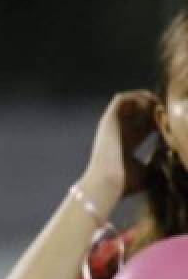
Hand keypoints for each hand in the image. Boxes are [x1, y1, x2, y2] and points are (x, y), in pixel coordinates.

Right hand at [82, 90, 160, 204]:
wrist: (107, 182)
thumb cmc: (125, 182)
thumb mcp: (148, 170)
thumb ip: (158, 158)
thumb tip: (170, 148)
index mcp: (128, 143)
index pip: (145, 125)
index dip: (159, 119)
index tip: (172, 121)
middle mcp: (119, 132)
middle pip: (138, 111)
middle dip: (154, 107)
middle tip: (168, 110)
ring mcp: (112, 125)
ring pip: (129, 102)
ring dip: (145, 99)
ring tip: (159, 104)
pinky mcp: (107, 120)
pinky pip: (120, 99)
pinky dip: (135, 97)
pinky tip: (149, 104)